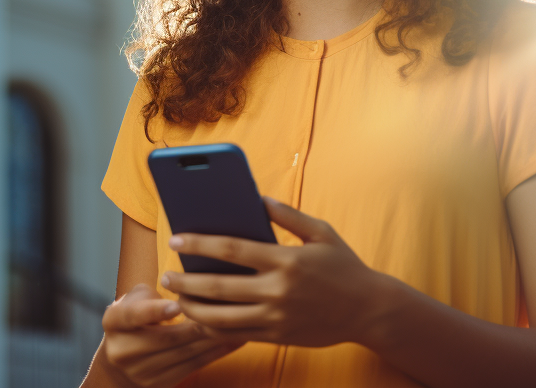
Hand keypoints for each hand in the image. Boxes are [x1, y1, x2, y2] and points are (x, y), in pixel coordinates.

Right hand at [97, 283, 243, 386]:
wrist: (121, 361)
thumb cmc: (136, 316)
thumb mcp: (134, 299)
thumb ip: (155, 293)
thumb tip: (190, 284)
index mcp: (114, 321)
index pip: (133, 315)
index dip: (155, 310)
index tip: (177, 306)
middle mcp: (123, 350)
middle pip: (166, 338)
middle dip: (198, 325)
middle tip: (228, 309)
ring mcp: (140, 371)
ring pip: (184, 353)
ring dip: (214, 339)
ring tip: (239, 322)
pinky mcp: (159, 384)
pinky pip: (194, 366)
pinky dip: (216, 352)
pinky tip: (234, 339)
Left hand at [160, 197, 392, 348]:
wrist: (370, 310)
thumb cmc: (345, 266)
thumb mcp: (322, 232)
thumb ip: (287, 215)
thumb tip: (257, 197)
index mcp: (285, 260)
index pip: (231, 249)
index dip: (199, 244)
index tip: (176, 239)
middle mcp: (278, 291)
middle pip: (219, 287)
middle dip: (186, 282)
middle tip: (165, 276)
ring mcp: (277, 318)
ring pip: (222, 318)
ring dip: (194, 310)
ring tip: (177, 301)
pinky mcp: (278, 337)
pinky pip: (237, 336)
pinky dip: (214, 329)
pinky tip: (200, 321)